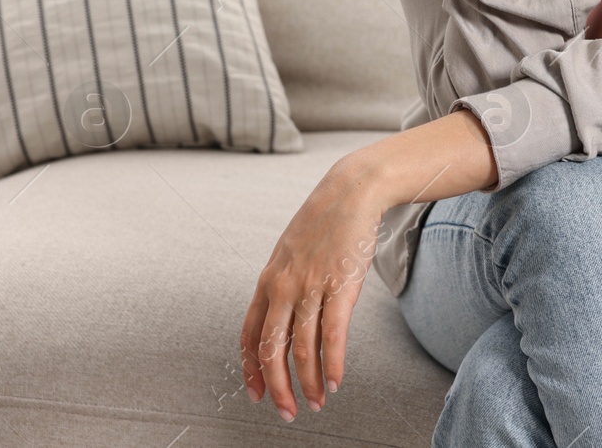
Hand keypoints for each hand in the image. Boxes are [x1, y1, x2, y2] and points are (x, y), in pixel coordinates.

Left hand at [240, 159, 382, 420]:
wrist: (352, 191)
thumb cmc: (325, 221)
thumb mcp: (292, 252)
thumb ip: (285, 283)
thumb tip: (287, 316)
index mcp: (268, 280)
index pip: (250, 336)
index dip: (251, 370)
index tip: (257, 393)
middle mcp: (283, 287)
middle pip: (272, 350)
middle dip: (277, 387)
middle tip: (286, 411)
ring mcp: (311, 287)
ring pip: (301, 348)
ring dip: (308, 382)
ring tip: (315, 402)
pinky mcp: (341, 285)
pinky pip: (332, 335)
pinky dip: (332, 364)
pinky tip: (335, 381)